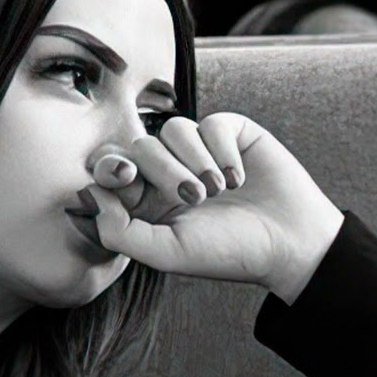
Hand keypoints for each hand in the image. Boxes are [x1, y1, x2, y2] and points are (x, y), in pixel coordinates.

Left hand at [79, 113, 344, 303]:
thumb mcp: (166, 252)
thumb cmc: (227, 253)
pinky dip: (222, 150)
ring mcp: (200, 151)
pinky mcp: (232, 134)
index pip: (112, 169)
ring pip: (175, 128)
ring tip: (218, 191)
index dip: (114, 170)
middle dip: (163, 170)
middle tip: (195, 198)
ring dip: (195, 160)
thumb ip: (119, 230)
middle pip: (141, 145)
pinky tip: (239, 177)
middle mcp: (170, 171)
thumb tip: (89, 192)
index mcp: (148, 201)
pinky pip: (212, 123)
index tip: (130, 183)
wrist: (288, 244)